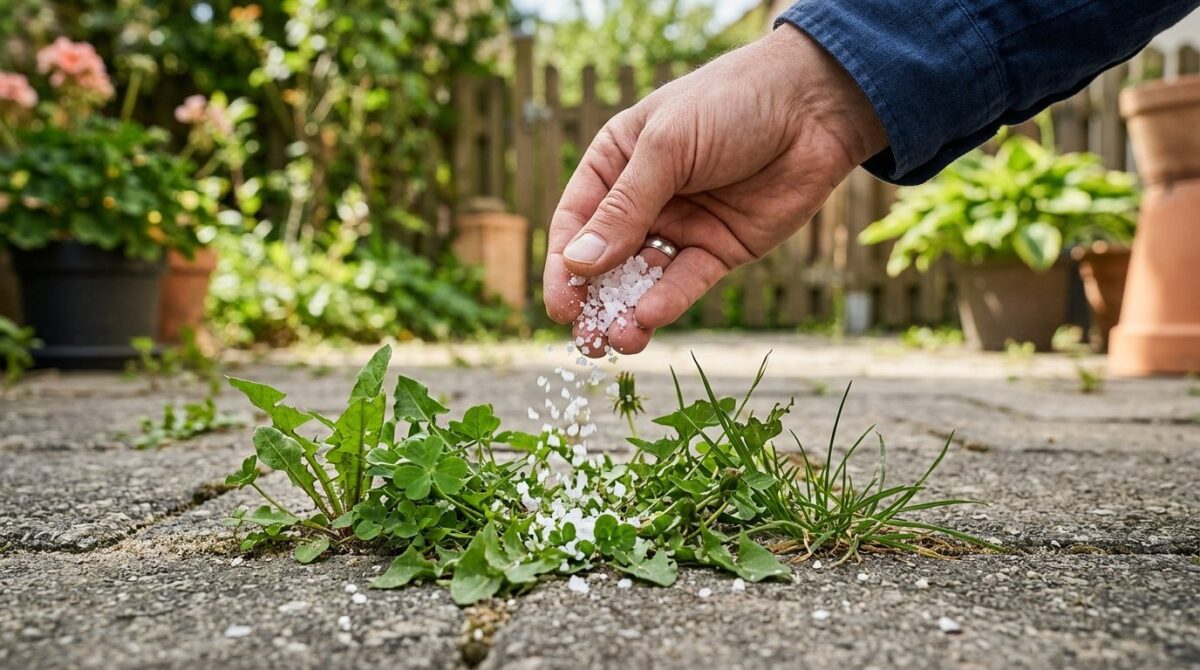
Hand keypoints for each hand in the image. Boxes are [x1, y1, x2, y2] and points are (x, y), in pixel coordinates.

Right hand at [542, 24, 887, 355]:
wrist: (814, 108)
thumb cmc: (732, 104)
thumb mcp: (668, 147)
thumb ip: (626, 207)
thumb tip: (579, 263)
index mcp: (616, 163)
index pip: (577, 221)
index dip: (564, 265)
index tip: (560, 305)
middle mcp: (643, 199)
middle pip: (605, 259)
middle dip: (593, 301)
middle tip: (587, 340)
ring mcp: (681, 226)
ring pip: (643, 279)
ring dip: (627, 311)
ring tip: (619, 340)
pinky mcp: (719, 248)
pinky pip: (686, 282)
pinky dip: (667, 302)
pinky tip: (651, 317)